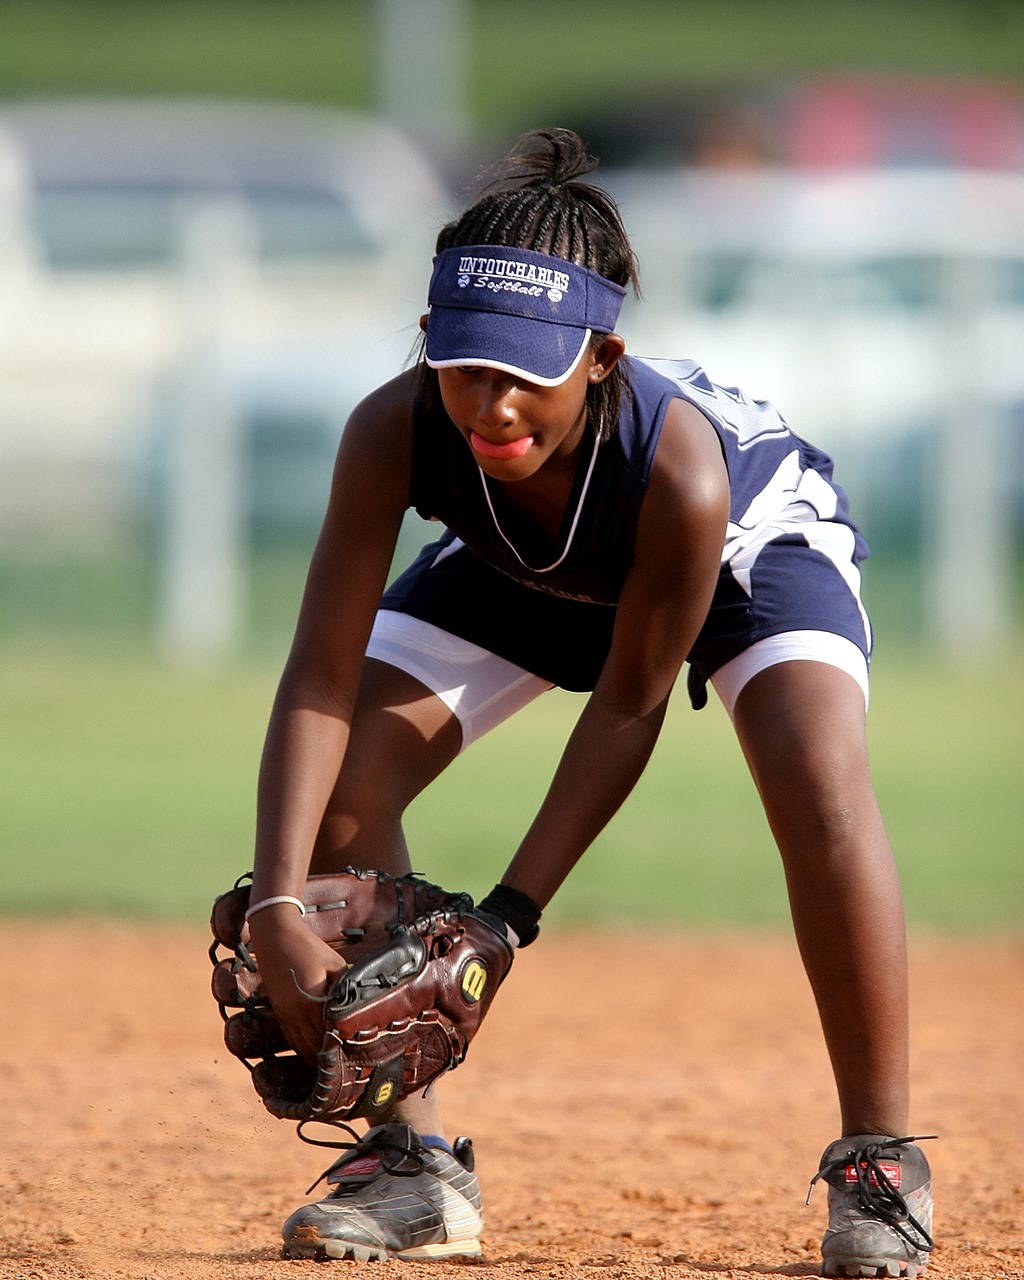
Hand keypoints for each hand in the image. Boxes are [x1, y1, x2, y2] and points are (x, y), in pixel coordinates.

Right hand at [246, 907, 346, 1064]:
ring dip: (317, 1058)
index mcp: (313, 1001)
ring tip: (333, 1066)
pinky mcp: (279, 1013)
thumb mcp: (334, 963)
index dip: (344, 1045)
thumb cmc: (309, 948)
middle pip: (317, 1046)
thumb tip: (359, 1002)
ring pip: (303, 1048)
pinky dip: (304, 1049)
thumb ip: (345, 986)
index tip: (358, 1053)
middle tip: (350, 1065)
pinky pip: (292, 1040)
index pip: (331, 1033)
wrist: (275, 937)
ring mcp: (286, 1015)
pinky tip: (315, 1054)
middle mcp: (297, 1013)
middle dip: (332, 1056)